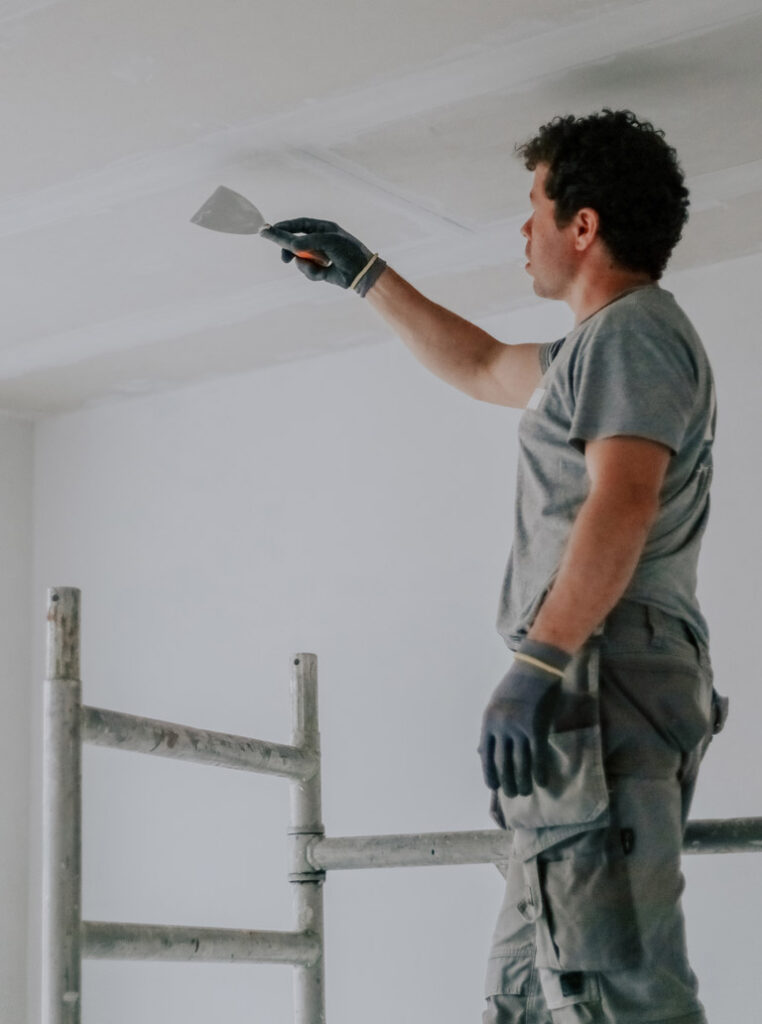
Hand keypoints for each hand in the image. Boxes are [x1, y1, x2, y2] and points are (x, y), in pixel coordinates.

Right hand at [260, 218, 386, 295]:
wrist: (363, 273)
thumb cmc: (349, 251)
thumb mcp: (328, 242)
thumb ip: (308, 242)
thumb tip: (291, 247)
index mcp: (322, 229)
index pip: (299, 225)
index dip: (284, 227)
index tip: (270, 229)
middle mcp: (319, 241)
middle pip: (295, 242)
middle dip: (287, 248)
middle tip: (279, 254)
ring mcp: (319, 256)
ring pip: (300, 259)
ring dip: (305, 264)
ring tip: (319, 265)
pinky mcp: (320, 270)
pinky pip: (307, 271)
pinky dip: (312, 272)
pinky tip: (324, 271)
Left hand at [478, 638, 570, 797]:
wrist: (536, 667)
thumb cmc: (516, 685)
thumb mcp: (495, 704)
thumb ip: (490, 728)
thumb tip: (481, 751)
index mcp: (488, 721)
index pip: (486, 755)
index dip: (490, 773)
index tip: (494, 786)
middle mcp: (501, 727)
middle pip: (502, 763)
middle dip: (507, 782)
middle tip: (513, 794)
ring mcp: (519, 729)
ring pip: (520, 763)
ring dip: (523, 781)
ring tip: (526, 792)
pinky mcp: (537, 728)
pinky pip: (538, 756)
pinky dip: (540, 772)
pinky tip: (542, 783)